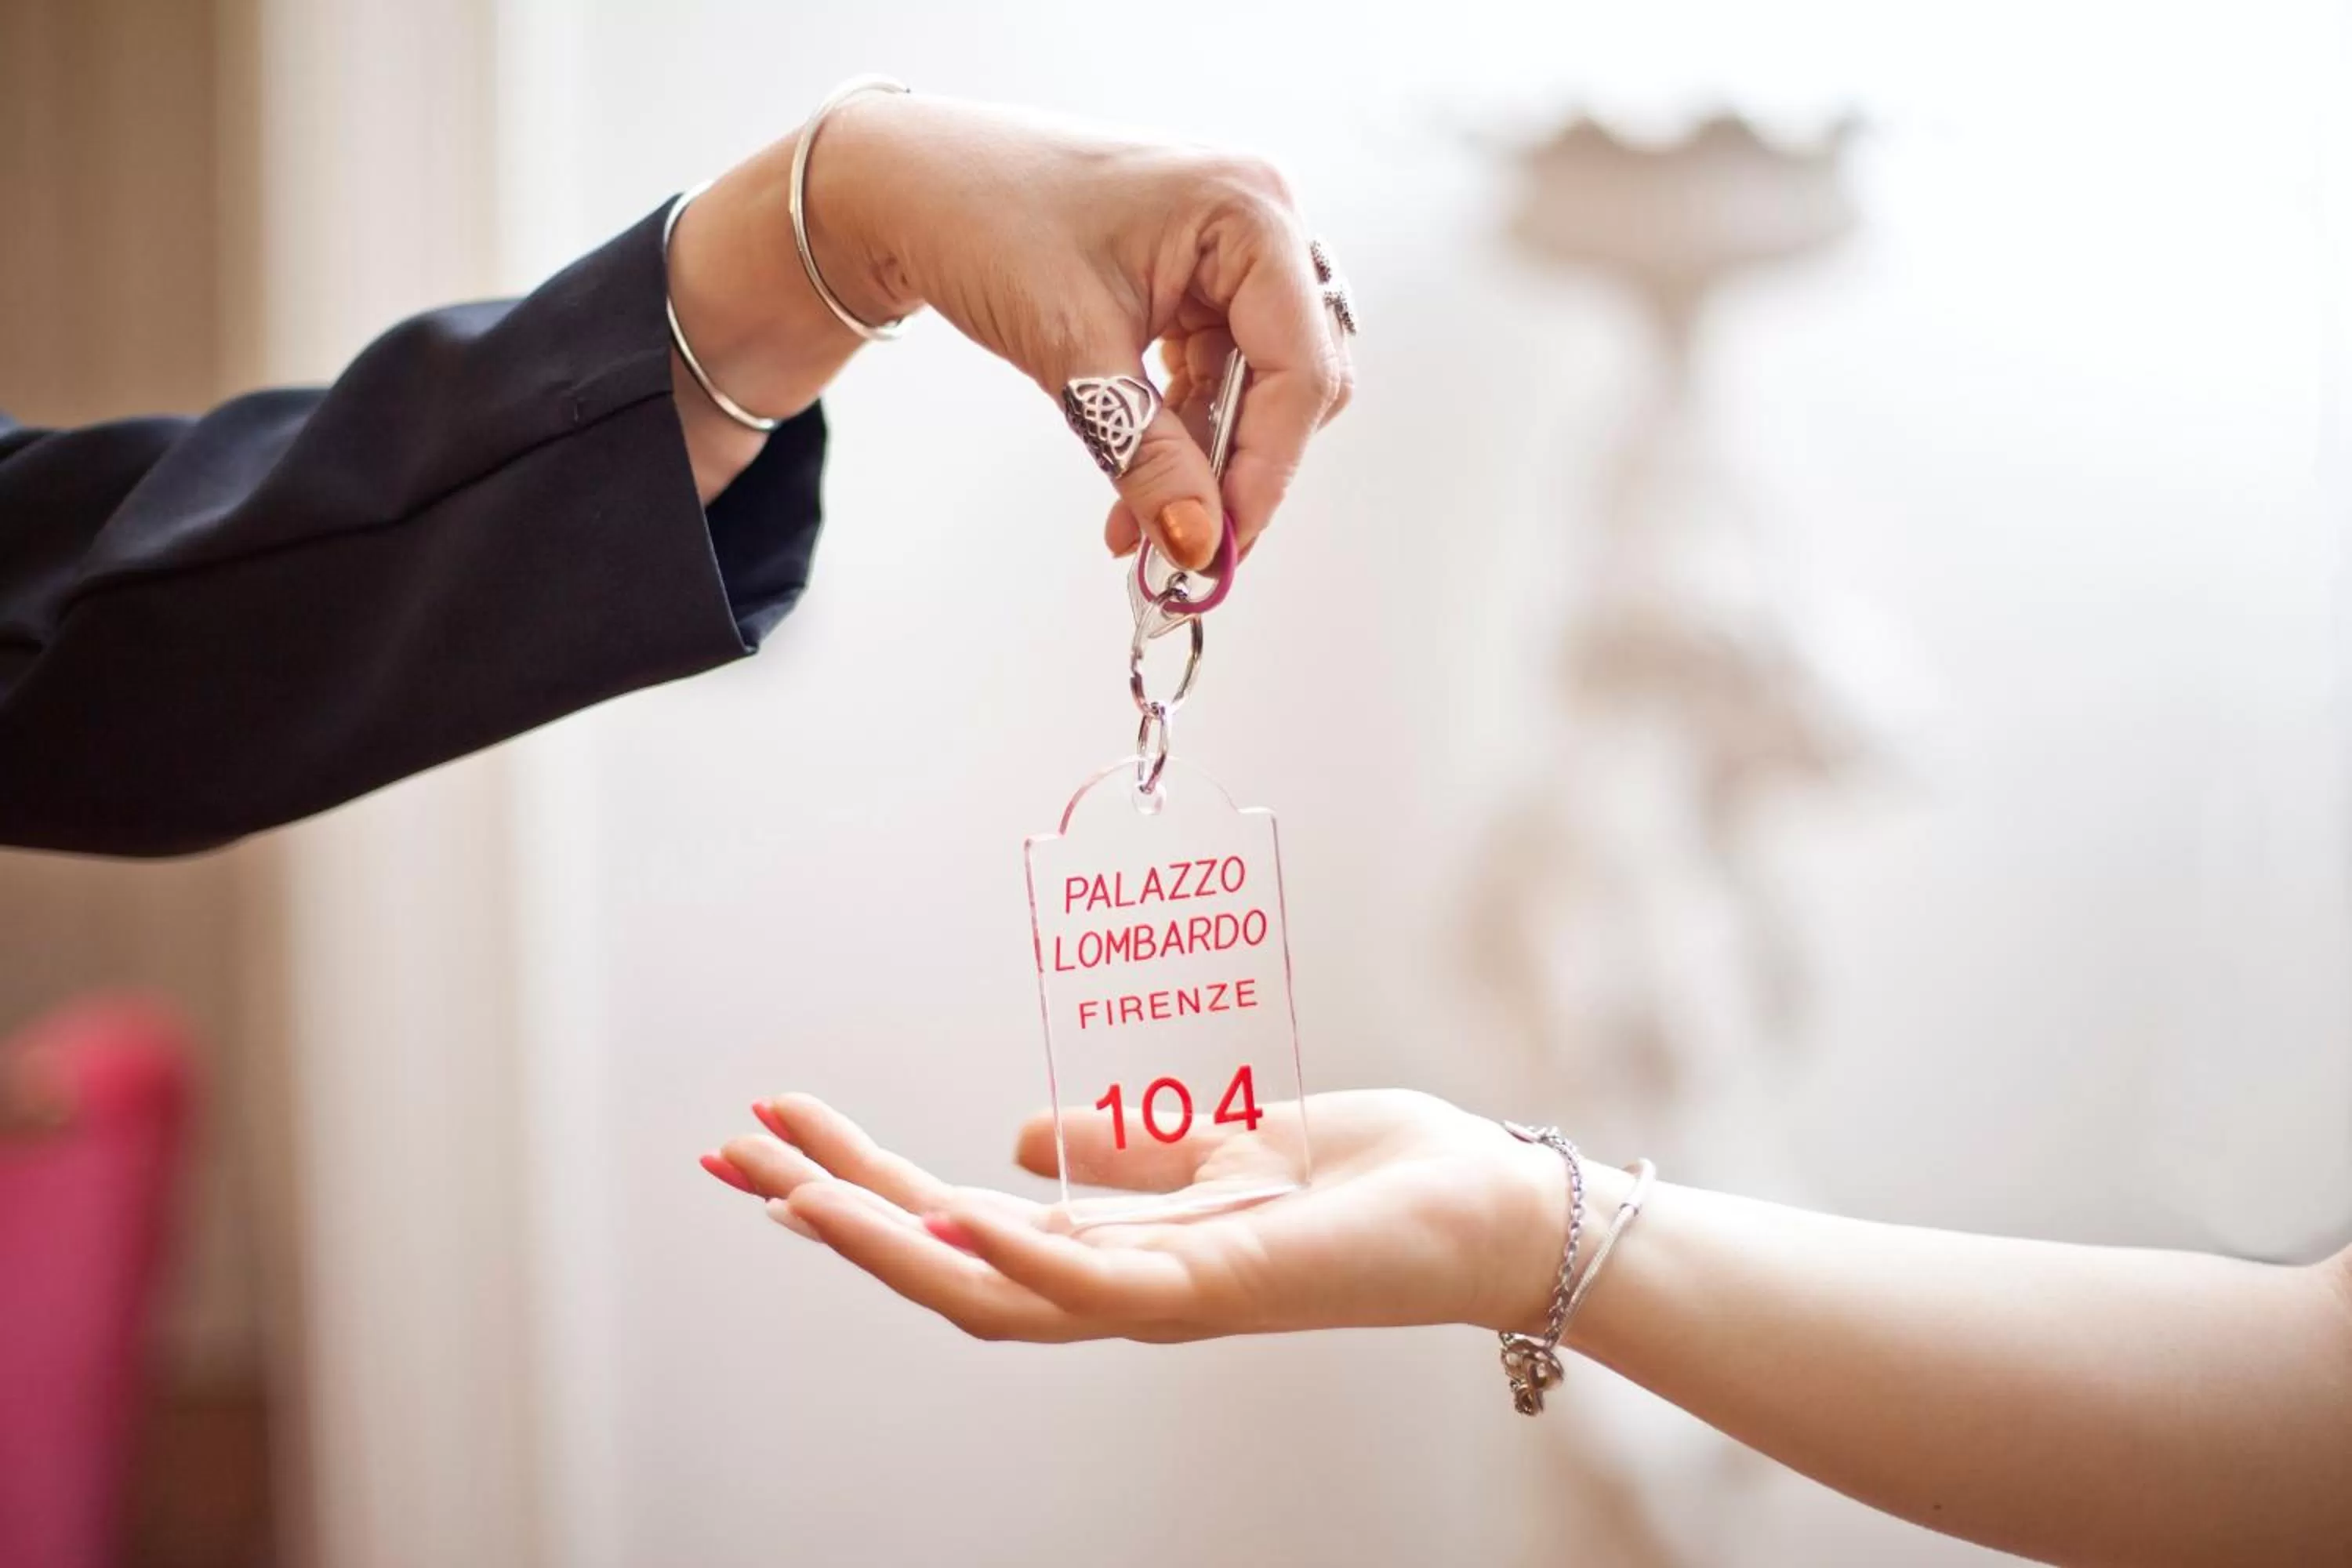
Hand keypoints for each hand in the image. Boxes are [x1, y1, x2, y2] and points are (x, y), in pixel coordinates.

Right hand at [707, 1089, 1591, 1342]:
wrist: (1482, 1205)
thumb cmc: (1365, 1178)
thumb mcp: (1217, 1142)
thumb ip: (1121, 1149)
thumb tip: (1017, 1136)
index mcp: (1110, 1246)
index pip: (952, 1222)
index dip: (857, 1186)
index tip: (773, 1131)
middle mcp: (1117, 1286)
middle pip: (941, 1263)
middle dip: (832, 1213)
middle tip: (734, 1154)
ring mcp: (1162, 1298)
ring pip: (989, 1294)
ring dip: (886, 1243)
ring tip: (795, 1193)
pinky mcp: (1220, 1290)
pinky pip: (1097, 1293)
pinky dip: (1019, 1260)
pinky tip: (952, 1218)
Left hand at [812, 92, 1353, 567]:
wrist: (912, 185)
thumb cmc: (983, 218)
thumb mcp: (1071, 349)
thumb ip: (1145, 453)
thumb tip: (1198, 545)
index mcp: (1249, 211)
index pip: (1300, 365)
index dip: (1269, 467)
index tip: (1223, 544)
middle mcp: (1258, 223)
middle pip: (1296, 379)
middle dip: (1243, 468)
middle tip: (1191, 545)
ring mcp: (1230, 252)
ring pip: (1256, 389)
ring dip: (1206, 464)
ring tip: (1146, 531)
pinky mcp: (1198, 282)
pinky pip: (1216, 377)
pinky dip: (1181, 436)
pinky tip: (1141, 490)